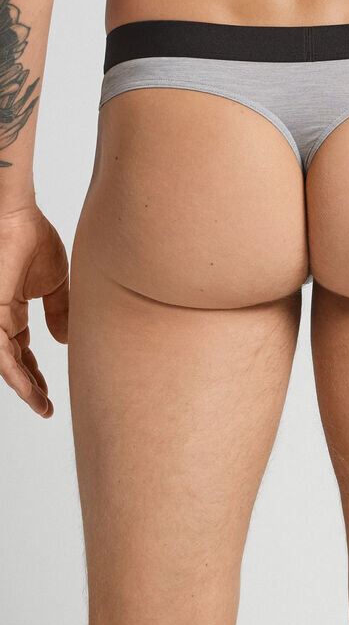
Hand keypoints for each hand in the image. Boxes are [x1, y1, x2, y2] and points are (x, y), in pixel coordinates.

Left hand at [0, 206, 68, 417]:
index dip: (35, 372)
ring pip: (5, 363)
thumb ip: (60, 312)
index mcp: (12, 310)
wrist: (19, 218)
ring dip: (23, 386)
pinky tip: (28, 387)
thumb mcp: (57, 284)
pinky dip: (14, 372)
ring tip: (41, 404)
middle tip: (45, 406)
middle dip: (30, 385)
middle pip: (13, 362)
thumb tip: (65, 340)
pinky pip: (0, 352)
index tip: (49, 392)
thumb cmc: (33, 238)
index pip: (21, 351)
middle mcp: (0, 318)